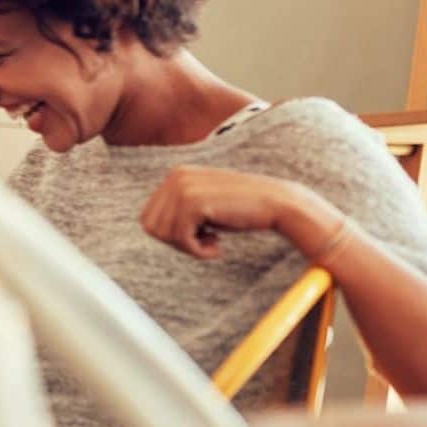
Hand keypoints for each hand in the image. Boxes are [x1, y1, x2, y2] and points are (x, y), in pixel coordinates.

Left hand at [139, 166, 330, 260]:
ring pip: (164, 234)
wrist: (279, 205)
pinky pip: (181, 240)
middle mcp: (176, 176)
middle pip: (151, 227)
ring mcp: (183, 187)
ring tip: (214, 240)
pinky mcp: (194, 202)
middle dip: (176, 241)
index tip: (199, 234)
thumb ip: (177, 209)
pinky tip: (218, 246)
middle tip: (206, 240)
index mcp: (176, 175)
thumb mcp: (203, 205)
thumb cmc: (242, 211)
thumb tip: (147, 226)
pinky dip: (198, 251)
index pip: (148, 218)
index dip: (171, 235)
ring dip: (189, 246)